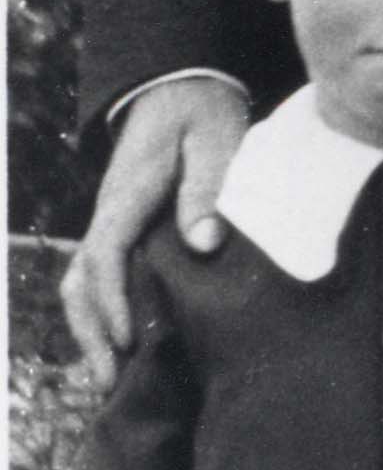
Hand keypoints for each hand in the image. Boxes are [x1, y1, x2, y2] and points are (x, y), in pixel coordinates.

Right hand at [64, 78, 249, 386]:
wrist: (182, 87)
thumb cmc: (202, 112)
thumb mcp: (215, 140)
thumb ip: (207, 188)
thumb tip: (206, 242)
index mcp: (127, 196)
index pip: (105, 255)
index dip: (113, 300)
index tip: (129, 339)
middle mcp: (109, 214)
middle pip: (80, 280)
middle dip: (91, 332)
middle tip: (110, 382)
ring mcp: (111, 223)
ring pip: (82, 283)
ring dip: (91, 329)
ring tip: (110, 378)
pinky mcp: (122, 229)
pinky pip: (98, 277)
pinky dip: (101, 312)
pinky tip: (120, 345)